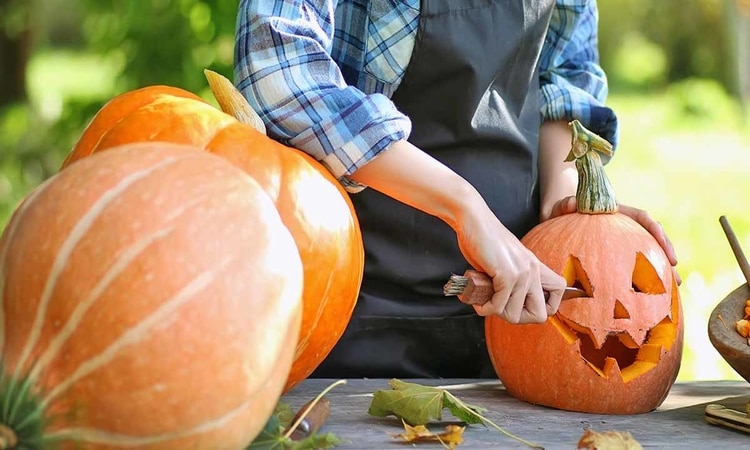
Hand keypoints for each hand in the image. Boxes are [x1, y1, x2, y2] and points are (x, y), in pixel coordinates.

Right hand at [348, 139, 566, 322]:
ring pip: (515, 315)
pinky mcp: (507, 274)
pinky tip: (477, 301)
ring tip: (484, 301)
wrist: (473, 220)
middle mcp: (534, 272)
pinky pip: (498, 305)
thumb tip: (508, 306)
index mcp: (537, 269)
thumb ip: (515, 280)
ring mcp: (522, 273)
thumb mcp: (508, 262)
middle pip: (540, 316)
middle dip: (516, 317)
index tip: (515, 305)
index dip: (536, 310)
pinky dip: (485, 308)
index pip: (555, 301)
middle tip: (499, 307)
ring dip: (495, 312)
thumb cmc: (485, 241)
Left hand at [547, 196, 680, 284]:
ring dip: (661, 269)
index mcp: (617, 213)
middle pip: (652, 238)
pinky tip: (652, 295)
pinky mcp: (618, 255)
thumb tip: (570, 204)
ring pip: (648, 253)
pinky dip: (643, 280)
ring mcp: (624, 241)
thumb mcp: (563, 207)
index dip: (653, 228)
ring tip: (673, 287)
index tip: (661, 239)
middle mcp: (625, 227)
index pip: (641, 217)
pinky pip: (634, 267)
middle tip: (674, 270)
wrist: (562, 220)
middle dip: (665, 253)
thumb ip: (565, 204)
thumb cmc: (564, 212)